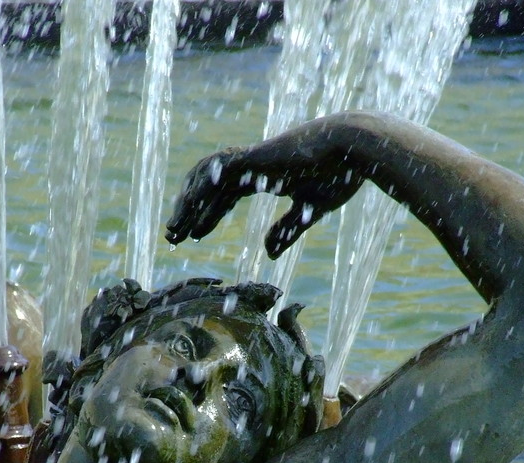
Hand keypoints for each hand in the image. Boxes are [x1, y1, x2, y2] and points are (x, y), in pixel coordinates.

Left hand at [165, 122, 364, 257]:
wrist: (351, 148)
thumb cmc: (338, 175)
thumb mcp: (308, 211)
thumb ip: (286, 230)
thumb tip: (267, 253)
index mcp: (263, 175)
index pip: (224, 195)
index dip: (208, 215)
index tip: (193, 235)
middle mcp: (251, 165)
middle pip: (208, 188)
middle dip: (188, 211)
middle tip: (171, 236)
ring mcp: (250, 159)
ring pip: (204, 179)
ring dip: (186, 203)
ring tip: (174, 229)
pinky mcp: (252, 157)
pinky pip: (215, 173)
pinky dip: (199, 191)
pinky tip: (188, 210)